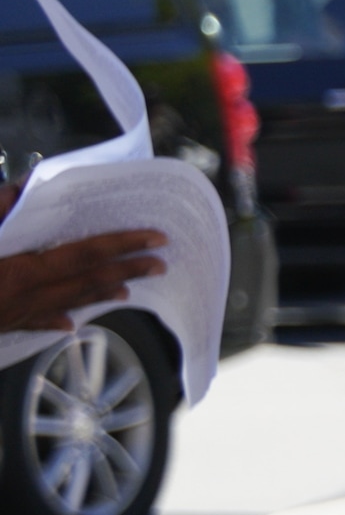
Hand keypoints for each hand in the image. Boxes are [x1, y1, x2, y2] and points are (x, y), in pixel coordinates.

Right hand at [0, 228, 165, 330]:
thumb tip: (22, 189)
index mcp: (23, 271)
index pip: (85, 254)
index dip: (123, 246)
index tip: (155, 239)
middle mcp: (27, 296)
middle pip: (87, 281)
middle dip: (127, 272)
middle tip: (159, 266)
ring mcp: (15, 314)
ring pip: (66, 304)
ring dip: (98, 296)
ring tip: (125, 292)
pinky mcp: (2, 323)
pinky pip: (36, 323)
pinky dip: (55, 322)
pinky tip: (68, 324)